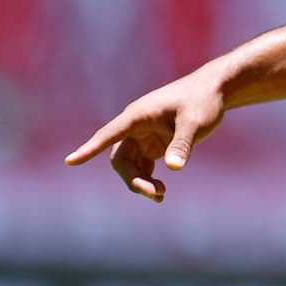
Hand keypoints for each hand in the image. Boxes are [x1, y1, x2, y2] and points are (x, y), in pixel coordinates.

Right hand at [64, 69, 225, 202]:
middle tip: (157, 194)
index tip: (70, 161)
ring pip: (130, 165)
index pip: (108, 134)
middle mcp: (135, 126)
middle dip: (133, 180)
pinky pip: (141, 166)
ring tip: (161, 195)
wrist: (215, 90)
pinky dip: (148, 179)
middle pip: (120, 159)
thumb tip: (172, 168)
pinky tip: (161, 190)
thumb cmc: (202, 101)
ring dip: (140, 182)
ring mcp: (143, 135)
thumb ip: (182, 145)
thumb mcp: (194, 123)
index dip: (89, 148)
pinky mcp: (154, 142)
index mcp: (137, 116)